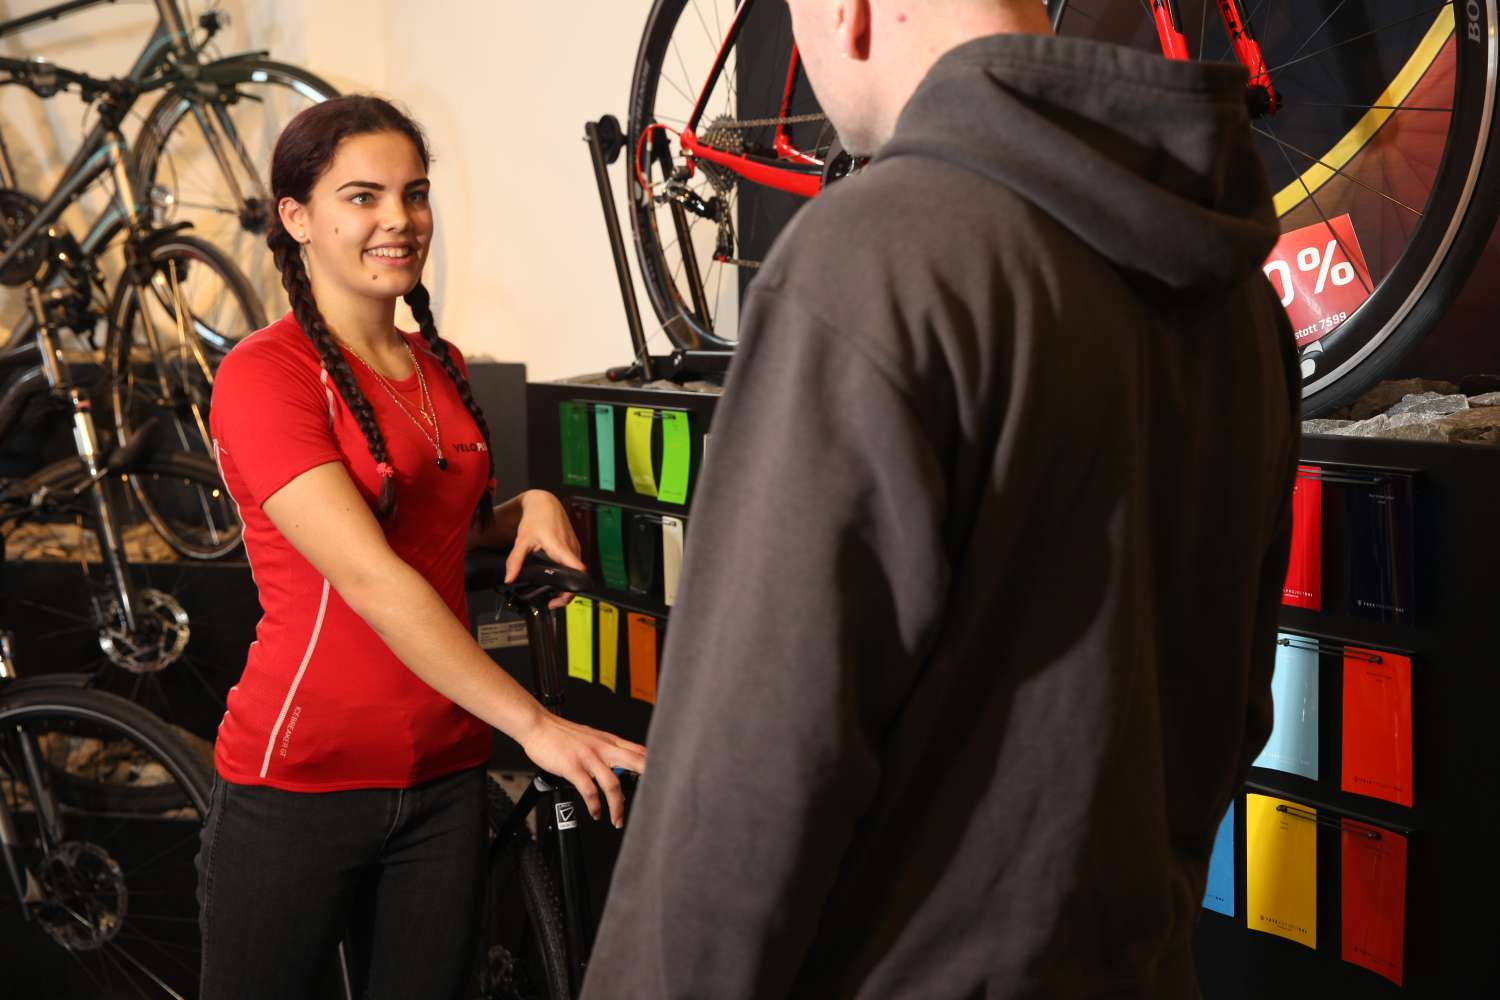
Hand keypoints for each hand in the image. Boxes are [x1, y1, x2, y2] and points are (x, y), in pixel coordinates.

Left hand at [505, 490, 584, 607]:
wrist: (545, 502)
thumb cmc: (536, 518)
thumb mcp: (522, 540)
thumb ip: (516, 561)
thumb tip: (509, 579)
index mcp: (561, 548)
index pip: (577, 571)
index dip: (572, 588)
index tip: (559, 598)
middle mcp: (572, 549)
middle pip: (578, 577)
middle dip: (567, 593)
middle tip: (552, 602)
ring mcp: (575, 547)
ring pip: (577, 572)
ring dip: (567, 584)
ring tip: (552, 594)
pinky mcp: (574, 547)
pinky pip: (575, 565)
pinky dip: (568, 574)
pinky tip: (556, 578)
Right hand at [517, 712, 645, 827]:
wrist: (538, 725)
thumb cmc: (563, 733)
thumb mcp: (592, 737)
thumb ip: (607, 751)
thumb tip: (621, 769)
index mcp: (609, 741)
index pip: (639, 751)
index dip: (653, 765)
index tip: (663, 780)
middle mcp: (603, 748)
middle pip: (635, 763)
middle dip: (648, 781)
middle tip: (654, 801)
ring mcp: (588, 757)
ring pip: (612, 784)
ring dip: (617, 807)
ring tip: (617, 820)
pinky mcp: (573, 767)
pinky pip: (589, 791)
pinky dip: (595, 806)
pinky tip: (595, 813)